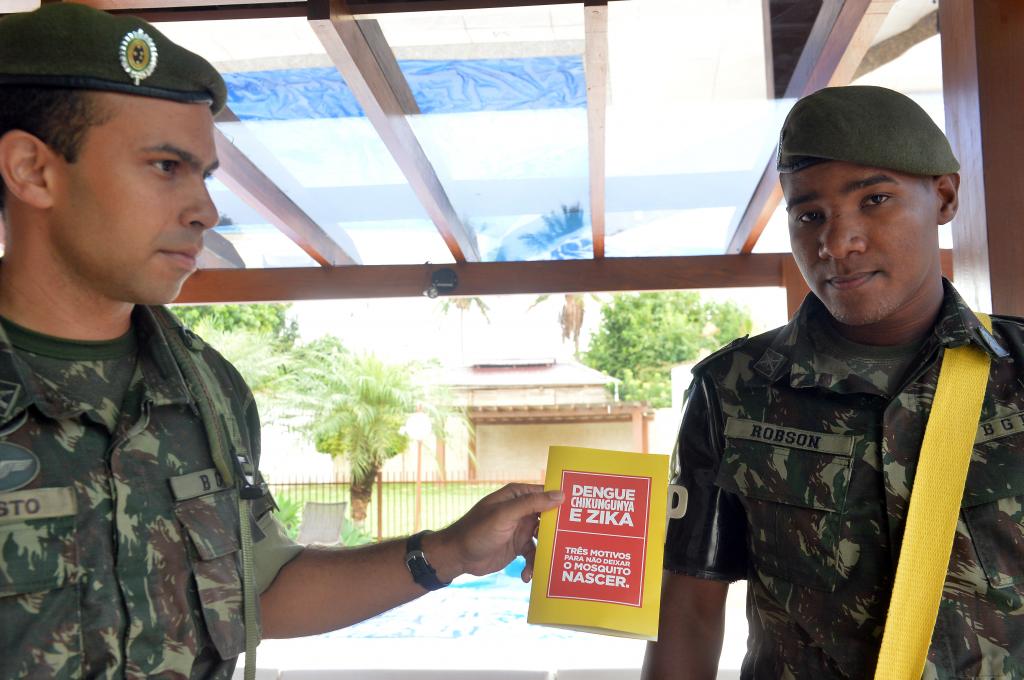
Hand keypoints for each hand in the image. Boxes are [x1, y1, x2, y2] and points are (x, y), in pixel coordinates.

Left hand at [428, 483, 563, 582]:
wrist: (457, 556)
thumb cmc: (477, 530)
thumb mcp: (505, 515)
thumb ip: (531, 504)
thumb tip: (560, 495)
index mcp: (517, 496)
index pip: (547, 494)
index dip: (564, 502)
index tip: (583, 511)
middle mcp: (521, 510)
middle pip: (549, 518)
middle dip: (560, 531)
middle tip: (576, 542)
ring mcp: (520, 529)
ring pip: (544, 539)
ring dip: (546, 553)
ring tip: (544, 566)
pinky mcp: (517, 547)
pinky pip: (534, 555)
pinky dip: (533, 566)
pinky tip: (527, 576)